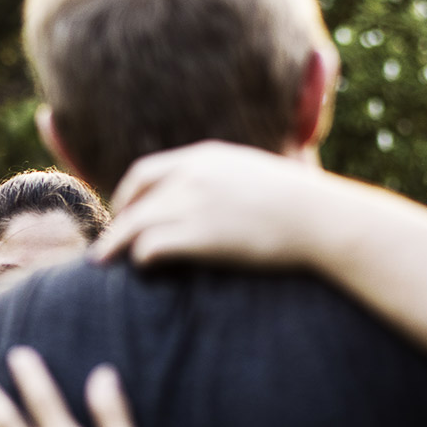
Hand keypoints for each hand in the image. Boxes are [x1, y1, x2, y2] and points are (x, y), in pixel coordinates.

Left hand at [91, 141, 337, 269]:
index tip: (122, 214)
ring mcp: (192, 204)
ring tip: (104, 264)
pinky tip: (143, 269)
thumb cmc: (301, 203)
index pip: (144, 172)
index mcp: (203, 158)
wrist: (323, 218)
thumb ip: (223, 179)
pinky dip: (140, 258)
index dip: (127, 196)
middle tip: (104, 247)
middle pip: (133, 201)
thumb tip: (216, 198)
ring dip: (116, 246)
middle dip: (115, 224)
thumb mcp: (254, 174)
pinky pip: (150, 247)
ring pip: (133, 225)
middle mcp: (191, 176)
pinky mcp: (198, 236)